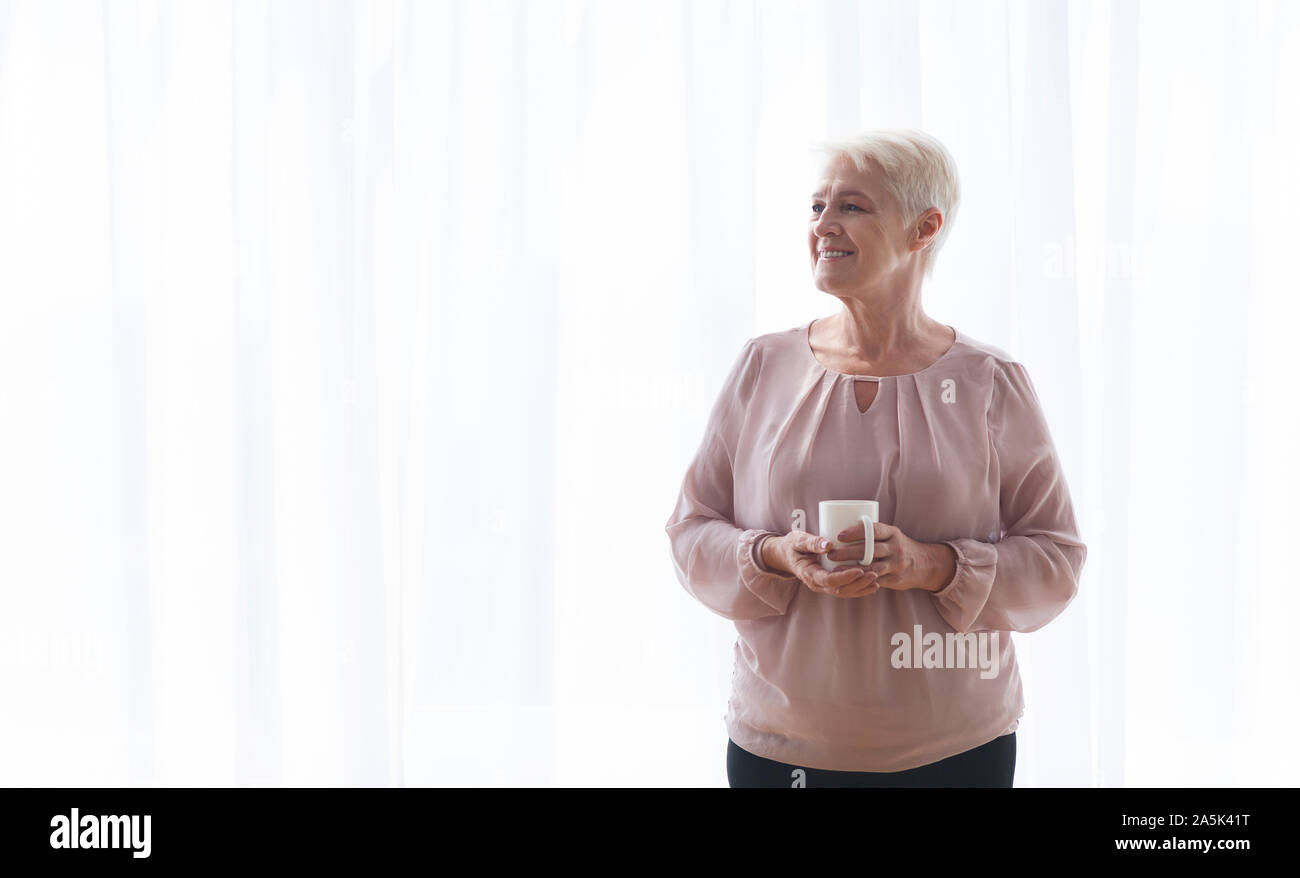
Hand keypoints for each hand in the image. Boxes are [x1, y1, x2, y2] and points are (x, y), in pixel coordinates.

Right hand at [762, 531, 880, 598]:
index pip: (829, 580)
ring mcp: (823, 586)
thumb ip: (812, 542)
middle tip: (873, 573)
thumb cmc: (793, 546)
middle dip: (858, 584)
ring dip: (861, 588)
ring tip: (876, 579)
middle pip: (840, 590)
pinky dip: (859, 589)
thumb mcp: (798, 540)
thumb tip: (828, 545)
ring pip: (844, 592)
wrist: (787, 556)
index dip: (846, 577)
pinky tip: (872, 585)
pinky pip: (846, 590)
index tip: (859, 570)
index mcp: (809, 574)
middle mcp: (817, 584)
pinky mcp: (829, 584)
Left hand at [828, 521, 955, 593]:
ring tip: (835, 569)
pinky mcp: (896, 579)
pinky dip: (861, 580)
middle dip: (848, 552)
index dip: (856, 532)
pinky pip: (876, 580)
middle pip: (869, 549)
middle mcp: (896, 547)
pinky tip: (848, 580)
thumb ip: (872, 533)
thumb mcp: (891, 535)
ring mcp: (897, 564)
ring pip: (872, 567)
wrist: (925, 564)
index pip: (873, 530)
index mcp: (893, 533)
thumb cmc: (898, 546)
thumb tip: (841, 528)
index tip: (839, 535)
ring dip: (851, 569)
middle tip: (831, 553)